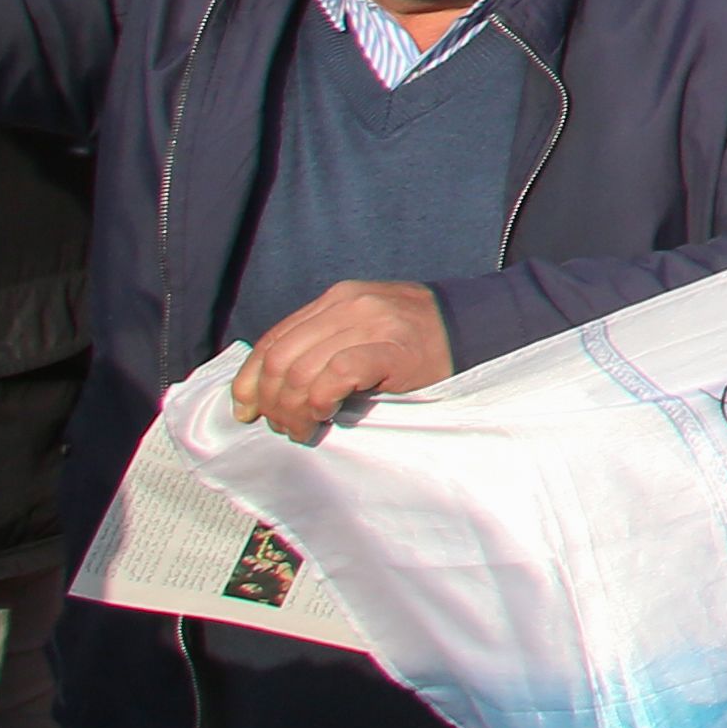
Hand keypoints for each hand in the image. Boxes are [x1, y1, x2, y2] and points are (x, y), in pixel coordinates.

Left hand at [239, 279, 454, 443]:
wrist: (480, 327)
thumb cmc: (420, 339)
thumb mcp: (366, 329)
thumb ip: (326, 343)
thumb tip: (276, 385)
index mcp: (336, 299)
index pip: (273, 339)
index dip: (250, 380)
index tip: (246, 411)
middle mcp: (347, 305)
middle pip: (282, 358)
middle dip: (272, 401)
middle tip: (284, 428)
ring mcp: (370, 323)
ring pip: (303, 371)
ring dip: (294, 410)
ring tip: (305, 428)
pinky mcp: (391, 347)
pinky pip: (337, 375)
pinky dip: (320, 400)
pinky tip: (327, 414)